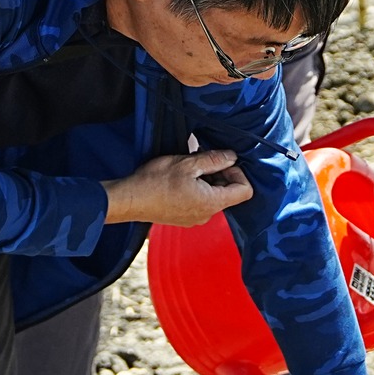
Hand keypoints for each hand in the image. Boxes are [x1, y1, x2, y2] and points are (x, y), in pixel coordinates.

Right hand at [104, 149, 251, 226]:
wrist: (129, 200)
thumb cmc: (155, 182)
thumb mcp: (187, 164)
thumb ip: (214, 160)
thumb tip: (232, 157)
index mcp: (212, 202)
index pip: (245, 191)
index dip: (238, 172)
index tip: (222, 161)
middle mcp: (207, 215)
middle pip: (229, 193)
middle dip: (221, 174)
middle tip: (203, 159)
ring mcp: (195, 218)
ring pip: (214, 196)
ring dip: (208, 179)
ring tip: (189, 166)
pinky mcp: (184, 217)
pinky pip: (200, 201)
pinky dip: (197, 188)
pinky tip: (181, 177)